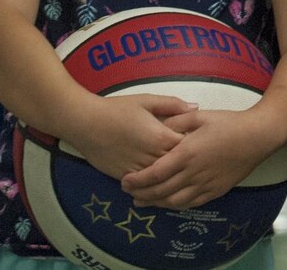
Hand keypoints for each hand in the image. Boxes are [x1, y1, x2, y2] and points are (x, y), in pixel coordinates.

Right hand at [68, 93, 192, 181]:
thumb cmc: (117, 109)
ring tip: (182, 173)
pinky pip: (146, 186)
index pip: (189, 146)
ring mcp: (139, 170)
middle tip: (195, 160)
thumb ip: (172, 105)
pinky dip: (155, 185)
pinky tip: (162, 183)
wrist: (86, 123)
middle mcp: (152, 157)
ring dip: (172, 177)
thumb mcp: (146, 101)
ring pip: (163, 179)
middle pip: (178, 165)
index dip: (195, 145)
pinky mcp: (126, 177)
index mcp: (161, 137)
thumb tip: (196, 107)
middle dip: (186, 163)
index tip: (200, 143)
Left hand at [120, 109, 276, 209]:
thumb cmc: (229, 123)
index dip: (138, 180)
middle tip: (128, 192)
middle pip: (161, 190)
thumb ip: (176, 120)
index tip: (125, 180)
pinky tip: (167, 202)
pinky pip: (190, 204)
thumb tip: (160, 126)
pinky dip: (175, 205)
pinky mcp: (215, 191)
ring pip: (174, 201)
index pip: (155, 173)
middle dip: (141, 194)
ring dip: (155, 203)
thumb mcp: (200, 115)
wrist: (257, 136)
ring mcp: (205, 184)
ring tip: (143, 201)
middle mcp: (193, 173)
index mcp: (187, 153)